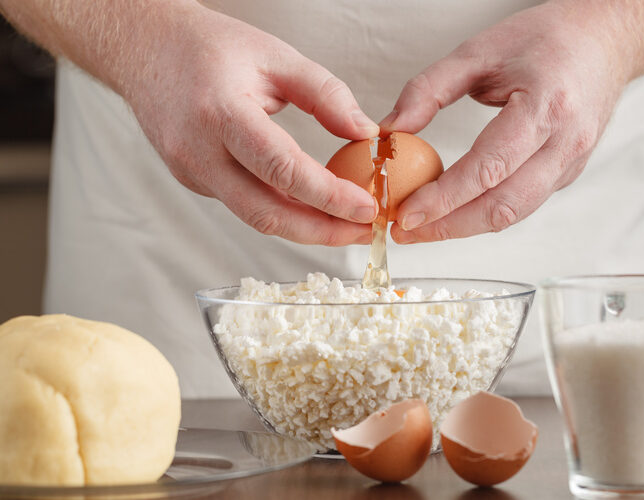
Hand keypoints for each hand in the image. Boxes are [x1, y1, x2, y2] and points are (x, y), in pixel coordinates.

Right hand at [122, 4, 378, 244]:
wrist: (144, 48)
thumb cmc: (208, 47)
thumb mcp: (276, 55)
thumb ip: (325, 94)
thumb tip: (364, 132)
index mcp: (220, 113)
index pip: (282, 169)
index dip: (328, 196)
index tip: (366, 208)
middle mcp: (198, 151)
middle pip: (266, 212)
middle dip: (321, 231)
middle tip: (364, 231)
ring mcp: (190, 171)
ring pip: (255, 216)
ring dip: (305, 227)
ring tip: (347, 224)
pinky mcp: (193, 180)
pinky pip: (243, 203)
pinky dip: (281, 209)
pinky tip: (311, 205)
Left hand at [380, 1, 630, 242]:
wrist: (603, 40)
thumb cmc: (545, 39)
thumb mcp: (478, 51)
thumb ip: (429, 89)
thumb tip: (390, 130)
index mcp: (546, 106)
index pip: (489, 168)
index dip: (444, 198)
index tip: (405, 213)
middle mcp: (566, 142)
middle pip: (503, 205)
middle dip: (449, 226)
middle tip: (405, 231)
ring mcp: (572, 162)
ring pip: (515, 213)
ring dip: (466, 227)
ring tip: (424, 228)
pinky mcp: (569, 173)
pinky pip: (524, 203)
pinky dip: (486, 212)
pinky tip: (456, 210)